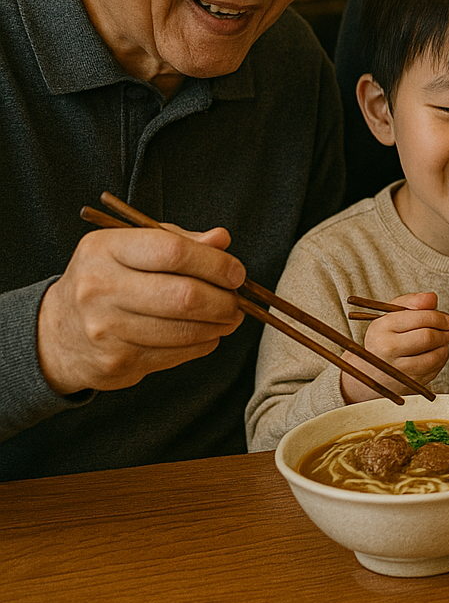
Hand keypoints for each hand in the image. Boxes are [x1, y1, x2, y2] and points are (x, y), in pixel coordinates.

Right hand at [36, 225, 246, 395]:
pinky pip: (177, 354)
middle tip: (238, 300)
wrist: (57, 333)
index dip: (215, 263)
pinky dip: (202, 344)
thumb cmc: (107, 280)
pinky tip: (205, 333)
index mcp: (104, 250)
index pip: (173, 252)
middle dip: (225, 300)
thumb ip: (178, 241)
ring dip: (219, 325)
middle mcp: (99, 289)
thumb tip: (221, 239)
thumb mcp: (131, 248)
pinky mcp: (116, 362)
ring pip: (185, 330)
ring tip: (229, 317)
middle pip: (185, 296)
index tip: (236, 272)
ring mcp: (105, 330)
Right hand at [341, 292, 448, 402]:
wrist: (371, 371)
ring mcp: (398, 369)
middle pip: (428, 338)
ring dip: (445, 345)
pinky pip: (435, 368)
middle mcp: (388, 350)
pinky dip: (441, 358)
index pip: (420, 319)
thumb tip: (431, 298)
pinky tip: (436, 352)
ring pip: (434, 355)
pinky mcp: (409, 382)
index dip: (439, 317)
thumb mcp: (391, 315)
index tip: (447, 318)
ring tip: (443, 339)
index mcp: (382, 328)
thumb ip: (412, 302)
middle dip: (445, 331)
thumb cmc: (384, 338)